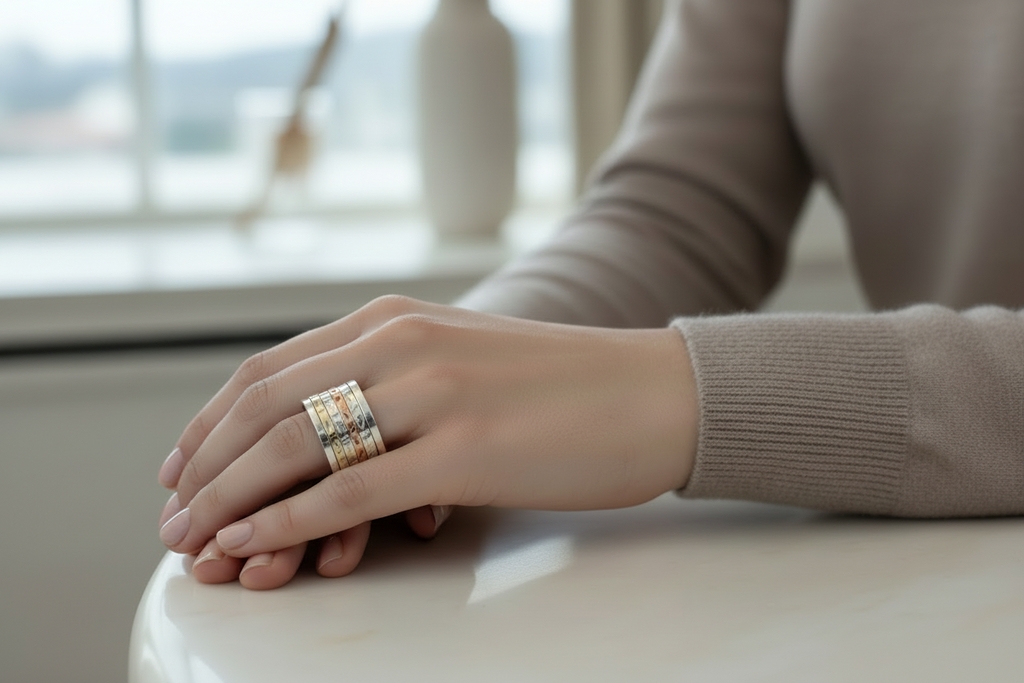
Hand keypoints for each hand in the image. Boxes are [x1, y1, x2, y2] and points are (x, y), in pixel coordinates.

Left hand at [157, 296, 697, 588]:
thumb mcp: (461, 359)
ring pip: (296, 446)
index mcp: (396, 318)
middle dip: (204, 466)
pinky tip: (257, 542)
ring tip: (197, 540)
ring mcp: (434, 392)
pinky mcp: (465, 449)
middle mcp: (403, 342)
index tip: (181, 467)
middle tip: (173, 516)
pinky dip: (290, 519)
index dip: (211, 422)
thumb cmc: (563, 385)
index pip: (272, 369)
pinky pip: (352, 488)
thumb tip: (329, 443)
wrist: (656, 393)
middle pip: (266, 406)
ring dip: (231, 497)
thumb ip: (393, 382)